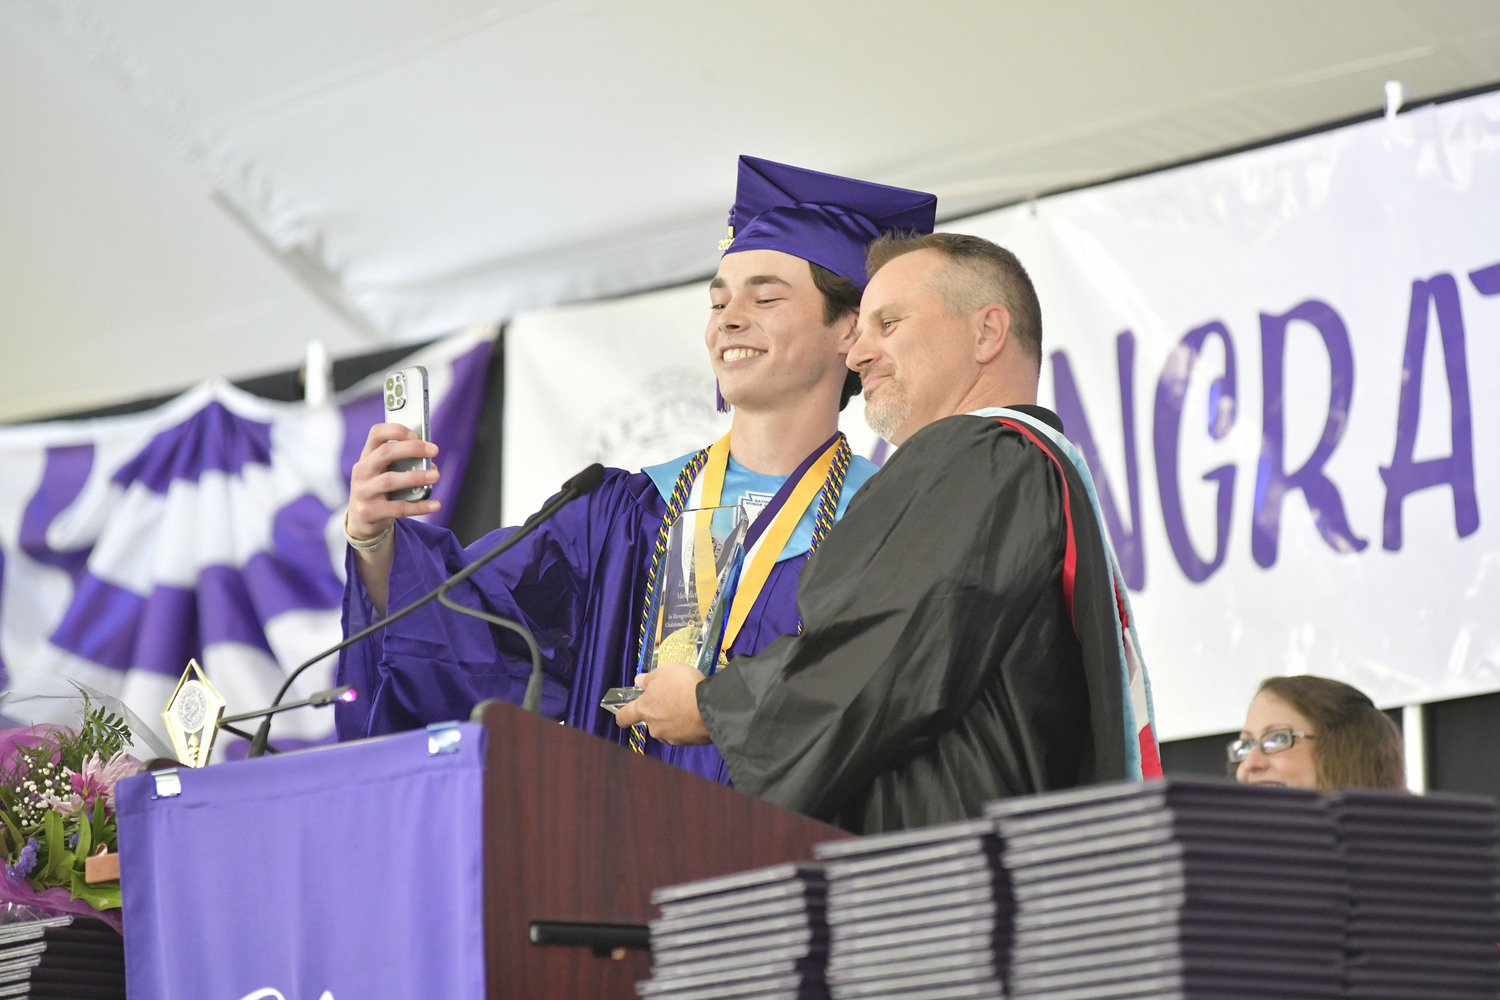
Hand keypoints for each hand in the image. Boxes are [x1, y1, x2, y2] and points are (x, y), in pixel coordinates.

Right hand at [346, 423, 441, 540]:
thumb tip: (430, 464)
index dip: (397, 430)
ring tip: (436, 476)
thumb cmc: (381, 490)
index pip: (376, 433)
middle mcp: (362, 471)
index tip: (417, 434)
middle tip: (434, 450)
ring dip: (416, 477)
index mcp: (367, 456)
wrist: (362, 520)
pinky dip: (419, 506)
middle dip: (412, 448)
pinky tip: (436, 504)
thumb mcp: (385, 472)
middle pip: (385, 452)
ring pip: (390, 480)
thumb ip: (403, 463)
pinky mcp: (368, 512)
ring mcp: (362, 491)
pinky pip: (397, 508)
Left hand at [613, 662, 710, 744]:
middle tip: (674, 697)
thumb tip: (638, 681)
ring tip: (690, 704)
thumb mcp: (664, 671)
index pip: (625, 716)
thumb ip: (649, 678)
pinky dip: (688, 724)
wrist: (711, 706)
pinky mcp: (688, 742)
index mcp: (644, 709)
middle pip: (651, 721)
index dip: (622, 716)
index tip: (622, 718)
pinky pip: (684, 732)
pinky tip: (698, 713)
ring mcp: (671, 737)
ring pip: (668, 727)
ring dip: (675, 718)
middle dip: (660, 711)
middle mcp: (654, 727)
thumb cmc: (683, 686)